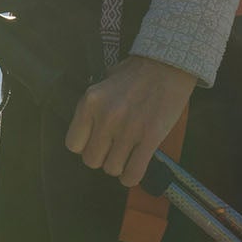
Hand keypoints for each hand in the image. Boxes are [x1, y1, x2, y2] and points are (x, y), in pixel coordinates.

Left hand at [66, 55, 196, 188]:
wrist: (168, 65)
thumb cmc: (136, 72)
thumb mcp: (105, 82)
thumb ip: (95, 104)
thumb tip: (90, 125)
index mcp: (90, 102)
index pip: (73, 144)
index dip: (85, 146)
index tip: (95, 143)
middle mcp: (105, 117)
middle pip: (91, 160)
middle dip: (102, 158)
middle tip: (113, 150)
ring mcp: (128, 129)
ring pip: (112, 168)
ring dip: (119, 166)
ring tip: (126, 157)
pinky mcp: (150, 138)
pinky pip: (133, 173)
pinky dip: (131, 177)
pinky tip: (133, 171)